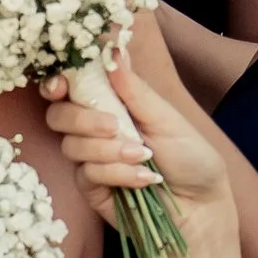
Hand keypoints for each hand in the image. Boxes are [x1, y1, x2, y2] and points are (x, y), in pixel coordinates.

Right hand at [43, 34, 232, 243]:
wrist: (199, 207)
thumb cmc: (190, 158)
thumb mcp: (166, 118)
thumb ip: (135, 90)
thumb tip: (114, 50)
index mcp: (112, 103)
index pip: (71, 87)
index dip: (58, 83)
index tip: (61, 86)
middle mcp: (95, 128)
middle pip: (58, 115)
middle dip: (83, 120)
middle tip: (115, 127)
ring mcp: (91, 158)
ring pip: (71, 146)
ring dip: (108, 151)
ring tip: (144, 157)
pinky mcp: (91, 187)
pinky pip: (87, 173)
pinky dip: (116, 173)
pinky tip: (143, 179)